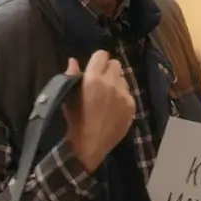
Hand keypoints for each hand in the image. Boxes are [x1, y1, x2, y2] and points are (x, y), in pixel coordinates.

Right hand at [63, 51, 135, 171]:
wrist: (89, 145)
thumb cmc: (75, 120)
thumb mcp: (68, 96)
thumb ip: (72, 76)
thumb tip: (73, 60)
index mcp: (93, 78)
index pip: (102, 55)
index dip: (99, 59)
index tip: (95, 66)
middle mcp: (111, 83)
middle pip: (116, 64)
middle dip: (108, 69)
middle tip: (102, 80)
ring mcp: (124, 95)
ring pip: (123, 79)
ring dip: (116, 82)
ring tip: (108, 95)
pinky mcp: (131, 106)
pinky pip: (128, 93)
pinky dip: (122, 97)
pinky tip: (114, 107)